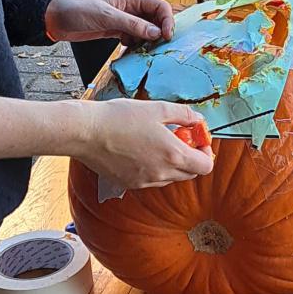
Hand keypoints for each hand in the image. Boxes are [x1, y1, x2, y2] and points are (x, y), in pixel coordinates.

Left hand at [45, 0, 173, 48]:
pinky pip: (133, 38)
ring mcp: (124, 19)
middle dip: (159, 32)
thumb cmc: (78, 9)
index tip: (166, 36)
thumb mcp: (107, 16)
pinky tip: (131, 51)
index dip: (167, 20)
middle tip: (159, 48)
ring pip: (145, 30)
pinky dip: (136, 45)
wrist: (56, 18)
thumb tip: (156, 33)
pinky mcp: (116, 30)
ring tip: (145, 52)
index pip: (159, 6)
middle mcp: (130, 7)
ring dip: (148, 41)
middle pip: (155, 19)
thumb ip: (132, 25)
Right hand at [73, 99, 213, 190]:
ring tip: (157, 142)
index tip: (197, 139)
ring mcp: (145, 182)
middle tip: (179, 138)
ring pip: (170, 178)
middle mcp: (161, 174)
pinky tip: (140, 151)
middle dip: (190, 157)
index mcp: (173, 155)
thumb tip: (199, 120)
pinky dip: (154, 169)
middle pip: (190, 173)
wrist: (86, 132)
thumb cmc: (120, 117)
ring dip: (172, 164)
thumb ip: (184, 115)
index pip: (206, 166)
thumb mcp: (158, 109)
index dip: (206, 152)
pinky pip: (151, 180)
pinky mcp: (129, 185)